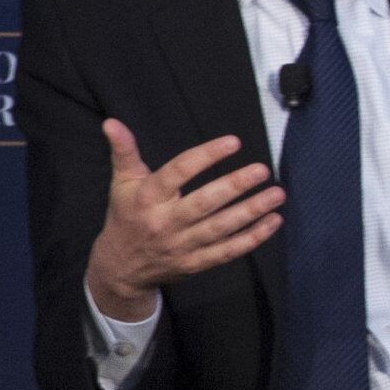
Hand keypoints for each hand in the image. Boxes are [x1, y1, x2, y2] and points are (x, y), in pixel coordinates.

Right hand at [84, 122, 284, 320]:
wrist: (120, 267)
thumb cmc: (127, 216)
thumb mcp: (121, 183)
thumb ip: (124, 152)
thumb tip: (112, 122)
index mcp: (146, 198)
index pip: (177, 173)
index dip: (205, 156)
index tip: (233, 142)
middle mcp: (164, 222)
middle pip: (204, 203)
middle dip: (234, 186)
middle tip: (262, 170)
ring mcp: (182, 245)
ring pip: (221, 228)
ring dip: (251, 211)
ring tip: (277, 193)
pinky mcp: (196, 263)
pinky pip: (228, 251)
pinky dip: (253, 238)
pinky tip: (274, 220)